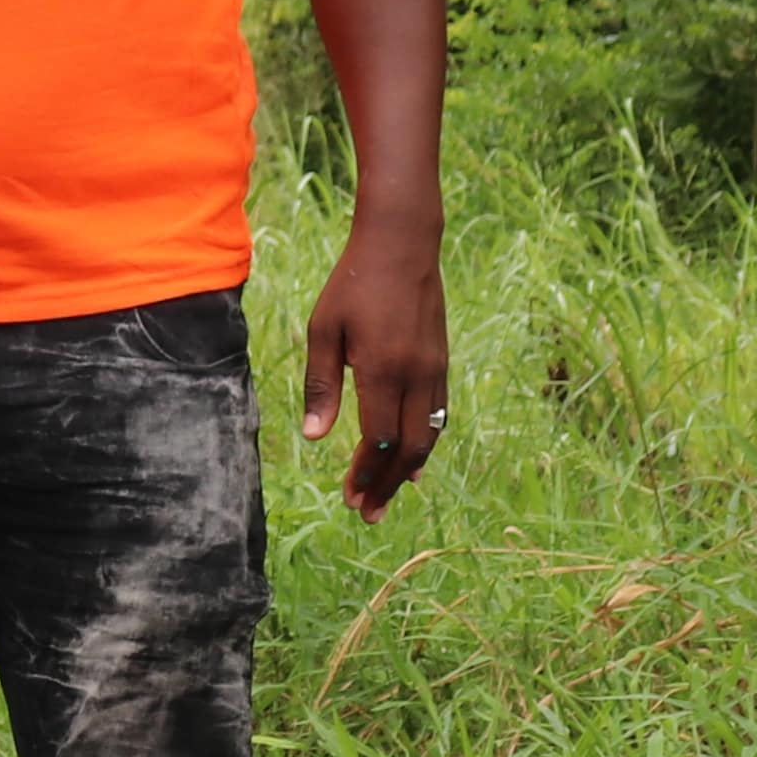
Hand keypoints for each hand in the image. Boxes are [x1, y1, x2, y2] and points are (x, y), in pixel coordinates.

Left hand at [299, 208, 451, 519]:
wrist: (403, 243)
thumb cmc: (353, 284)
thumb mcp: (323, 331)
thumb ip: (321, 386)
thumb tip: (314, 438)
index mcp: (383, 369)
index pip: (379, 439)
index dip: (366, 473)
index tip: (351, 498)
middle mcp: (416, 375)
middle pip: (408, 448)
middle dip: (388, 484)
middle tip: (368, 513)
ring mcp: (434, 370)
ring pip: (428, 436)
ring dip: (407, 471)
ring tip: (388, 495)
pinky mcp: (442, 362)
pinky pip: (438, 416)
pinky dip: (425, 444)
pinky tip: (413, 461)